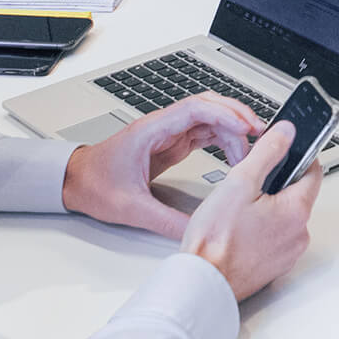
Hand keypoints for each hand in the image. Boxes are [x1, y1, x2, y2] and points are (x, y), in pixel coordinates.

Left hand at [61, 93, 263, 238]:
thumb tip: (197, 232)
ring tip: (251, 152)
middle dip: (237, 116)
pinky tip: (236, 155)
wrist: (75, 182)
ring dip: (234, 129)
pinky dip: (225, 139)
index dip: (225, 115)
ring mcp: (168, 133)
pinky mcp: (172, 144)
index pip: (196, 109)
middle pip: (209, 107)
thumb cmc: (95, 185)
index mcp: (152, 130)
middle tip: (262, 134)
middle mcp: (163, 126)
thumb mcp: (132, 208)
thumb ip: (166, 221)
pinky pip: (205, 133)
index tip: (247, 128)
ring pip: (210, 119)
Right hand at [182, 123, 323, 299]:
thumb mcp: (240, 182)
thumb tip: (287, 132)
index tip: (283, 151)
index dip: (297, 156)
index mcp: (296, 211)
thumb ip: (267, 152)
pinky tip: (237, 233)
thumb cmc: (214, 241)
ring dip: (267, 210)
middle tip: (247, 188)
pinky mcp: (274, 268)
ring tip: (237, 213)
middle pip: (297, 196)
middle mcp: (299, 235)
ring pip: (284, 219)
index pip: (313, 172)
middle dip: (275, 187)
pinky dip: (260, 232)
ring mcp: (287, 254)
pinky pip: (274, 240)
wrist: (201, 284)